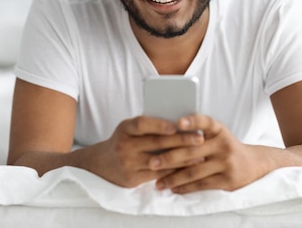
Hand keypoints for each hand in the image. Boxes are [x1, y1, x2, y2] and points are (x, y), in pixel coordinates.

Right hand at [91, 115, 206, 187]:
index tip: (176, 125)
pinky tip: (187, 167)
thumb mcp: (129, 129)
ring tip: (200, 155)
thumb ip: (148, 126)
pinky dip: (174, 171)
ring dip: (182, 158)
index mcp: (125, 128)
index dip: (158, 125)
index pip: (141, 124)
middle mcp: (124, 146)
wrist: (102, 164)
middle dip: (181, 140)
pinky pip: (158, 174)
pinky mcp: (132, 178)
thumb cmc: (124, 141)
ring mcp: (128, 163)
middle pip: (155, 143)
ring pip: (160, 161)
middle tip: (200, 138)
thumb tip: (180, 122)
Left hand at [148, 115, 271, 193]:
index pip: (206, 122)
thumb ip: (198, 133)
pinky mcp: (227, 180)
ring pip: (194, 172)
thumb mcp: (217, 135)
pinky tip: (172, 188)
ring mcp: (226, 163)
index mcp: (219, 130)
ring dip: (173, 178)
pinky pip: (201, 185)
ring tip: (157, 182)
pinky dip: (185, 187)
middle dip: (169, 158)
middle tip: (151, 162)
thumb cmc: (224, 146)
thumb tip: (166, 133)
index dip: (193, 121)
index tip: (178, 122)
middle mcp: (224, 144)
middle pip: (192, 151)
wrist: (252, 164)